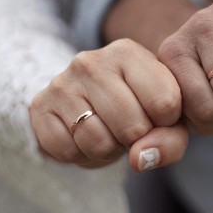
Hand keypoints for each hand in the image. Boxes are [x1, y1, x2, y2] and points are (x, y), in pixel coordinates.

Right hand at [30, 39, 186, 171]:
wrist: (92, 101)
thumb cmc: (138, 106)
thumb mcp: (167, 118)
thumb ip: (171, 140)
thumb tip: (140, 158)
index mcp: (129, 53)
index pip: (165, 103)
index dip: (166, 124)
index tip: (157, 116)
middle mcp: (92, 61)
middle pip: (132, 127)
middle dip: (137, 140)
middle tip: (130, 129)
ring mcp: (62, 82)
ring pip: (98, 142)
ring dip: (109, 151)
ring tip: (109, 132)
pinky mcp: (40, 106)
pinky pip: (68, 151)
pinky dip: (82, 156)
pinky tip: (86, 137)